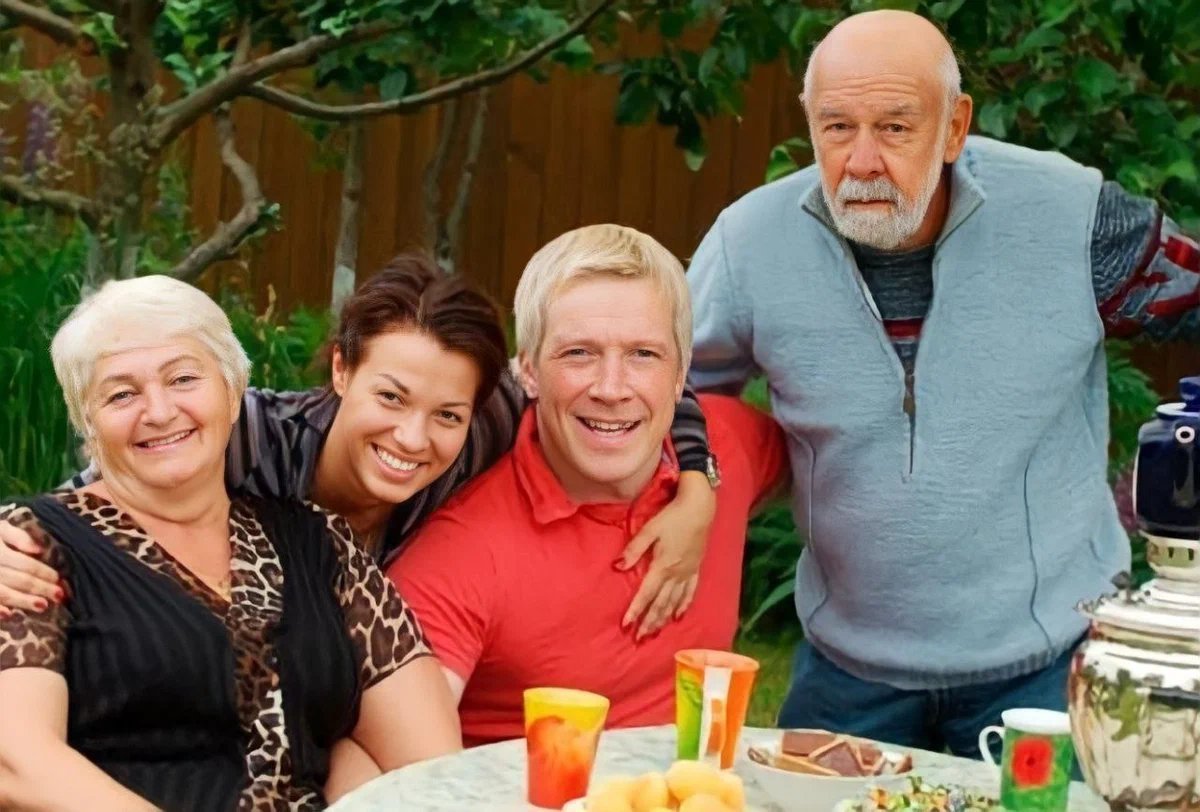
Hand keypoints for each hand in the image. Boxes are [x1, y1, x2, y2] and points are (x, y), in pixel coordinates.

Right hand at [0, 521, 60, 615]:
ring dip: (23, 601)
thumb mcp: (1, 530)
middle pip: (18, 580)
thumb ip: (18, 536)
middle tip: (59, 596)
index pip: (25, 564)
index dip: (43, 573)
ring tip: (42, 606)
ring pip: (3, 593)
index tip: (59, 579)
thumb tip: (38, 550)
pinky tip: (8, 615)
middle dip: (40, 589)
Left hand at [617, 470, 715, 639]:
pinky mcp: (696, 569)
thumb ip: (634, 549)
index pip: (645, 594)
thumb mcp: (649, 530)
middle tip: (638, 638)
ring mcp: (688, 573)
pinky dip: (683, 606)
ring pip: (674, 602)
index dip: (635, 611)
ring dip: (663, 618)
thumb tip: (617, 566)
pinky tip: (677, 616)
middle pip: (660, 603)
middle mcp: (676, 574)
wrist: (700, 508)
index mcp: (662, 566)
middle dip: (649, 622)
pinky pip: (690, 593)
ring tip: (654, 632)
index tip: (626, 625)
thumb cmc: (672, 517)